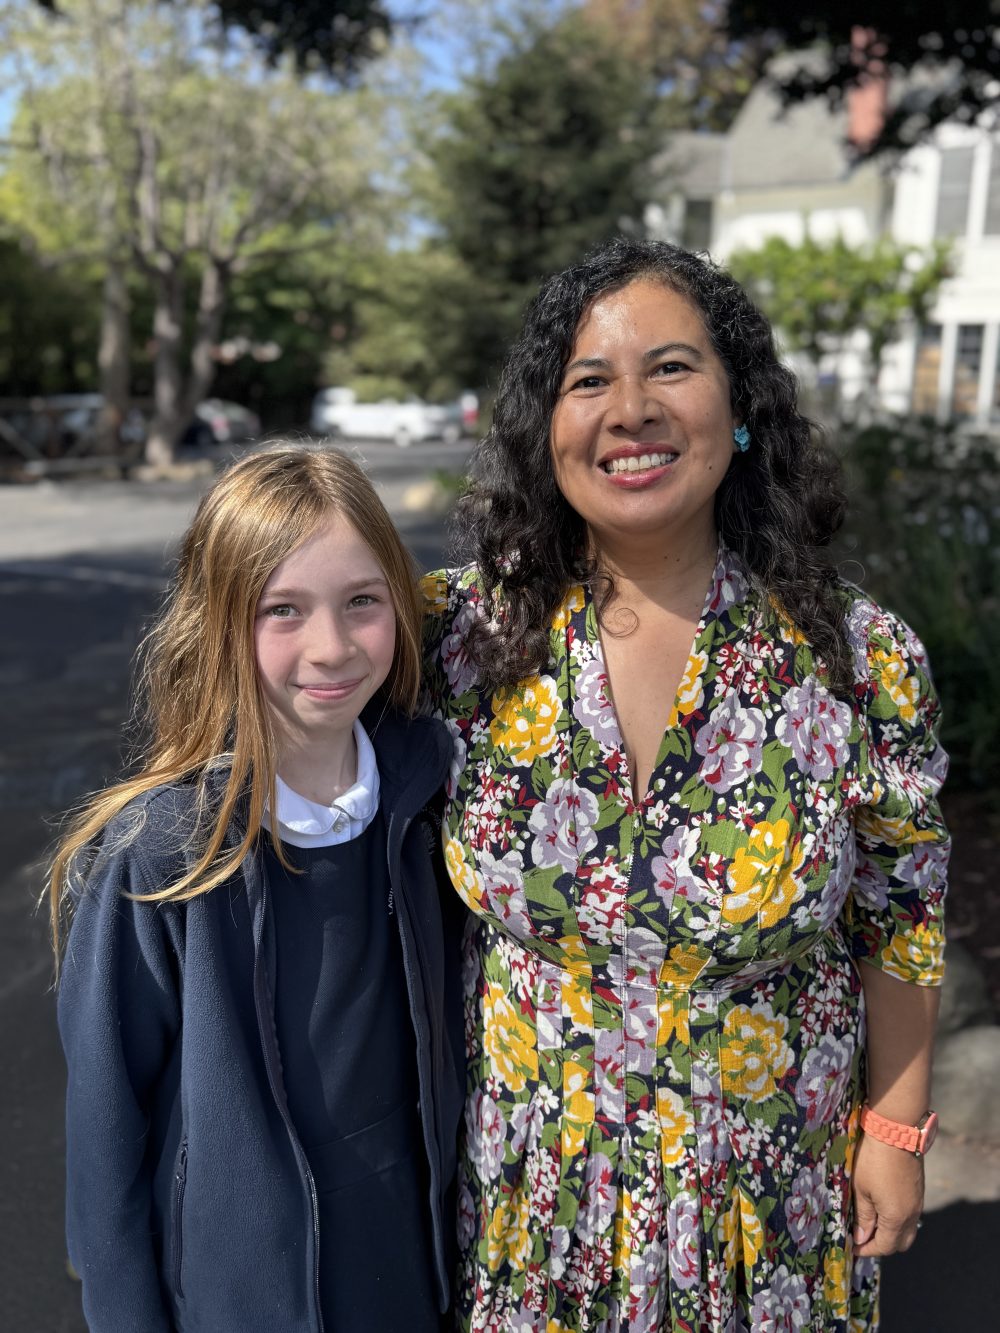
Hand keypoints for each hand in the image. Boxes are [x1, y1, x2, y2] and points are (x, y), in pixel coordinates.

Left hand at [852, 1133, 924, 1256]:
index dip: (868, 1250)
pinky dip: (898, 1219)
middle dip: (882, 1245)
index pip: (885, 1246)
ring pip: (908, 1229)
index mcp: (897, 1218)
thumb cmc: (873, 1160)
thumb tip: (862, 1238)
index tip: (853, 1247)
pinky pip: (911, 1215)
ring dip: (891, 1232)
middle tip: (862, 1237)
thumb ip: (864, 1217)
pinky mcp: (919, 1191)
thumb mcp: (861, 1189)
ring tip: (872, 1223)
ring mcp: (918, 1202)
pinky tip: (883, 1208)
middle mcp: (912, 1215)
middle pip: (900, 1243)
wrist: (896, 1131)